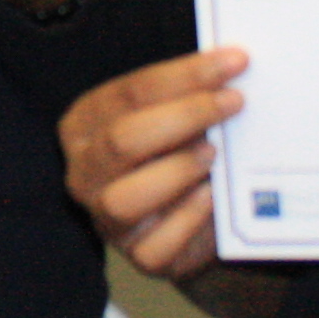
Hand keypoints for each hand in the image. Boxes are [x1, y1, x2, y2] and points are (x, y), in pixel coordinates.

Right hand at [60, 48, 247, 283]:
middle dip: (185, 115)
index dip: (184, 75)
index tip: (233, 62)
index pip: (130, 92)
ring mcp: (106, 218)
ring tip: (216, 153)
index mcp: (85, 124)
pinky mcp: (138, 256)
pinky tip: (212, 198)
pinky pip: (156, 245)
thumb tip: (232, 64)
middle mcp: (84, 171)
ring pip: (125, 197)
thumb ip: (188, 93)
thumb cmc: (177, 151)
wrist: (189, 218)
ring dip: (177, 170)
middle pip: (123, 140)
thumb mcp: (173, 116)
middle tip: (234, 101)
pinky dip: (188, 219)